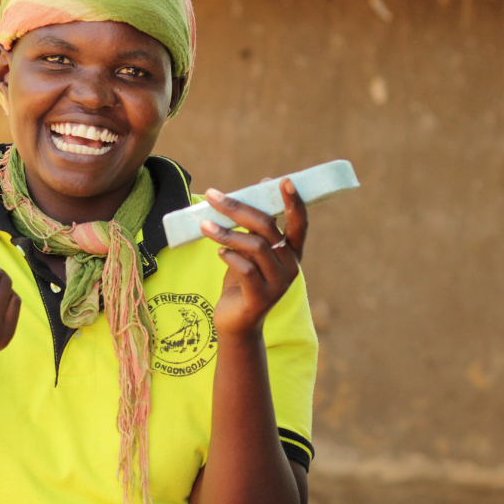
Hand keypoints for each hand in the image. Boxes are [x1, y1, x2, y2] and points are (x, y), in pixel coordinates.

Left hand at [200, 178, 307, 339]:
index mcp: (292, 253)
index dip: (294, 202)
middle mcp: (290, 267)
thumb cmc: (243, 281)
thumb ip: (256, 226)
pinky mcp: (260, 299)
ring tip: (204, 225)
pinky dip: (230, 257)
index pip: (299, 224)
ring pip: (255, 247)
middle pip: (268, 229)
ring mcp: (278, 284)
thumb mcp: (250, 251)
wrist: (236, 323)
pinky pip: (246, 270)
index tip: (283, 180)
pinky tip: (219, 252)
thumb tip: (260, 186)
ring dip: (227, 233)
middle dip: (239, 209)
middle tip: (213, 196)